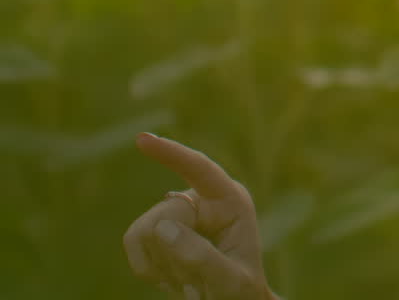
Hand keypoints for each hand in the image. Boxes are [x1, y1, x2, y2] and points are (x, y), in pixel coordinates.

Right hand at [124, 133, 273, 298]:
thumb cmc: (240, 290)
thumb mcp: (230, 280)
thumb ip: (200, 255)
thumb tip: (161, 226)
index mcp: (231, 200)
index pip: (201, 170)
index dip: (172, 154)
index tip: (143, 139)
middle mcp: (203, 200)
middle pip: (164, 217)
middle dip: (174, 255)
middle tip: (199, 281)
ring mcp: (177, 213)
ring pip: (144, 231)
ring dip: (163, 265)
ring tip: (190, 279)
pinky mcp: (156, 229)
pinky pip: (132, 242)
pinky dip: (147, 267)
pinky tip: (172, 277)